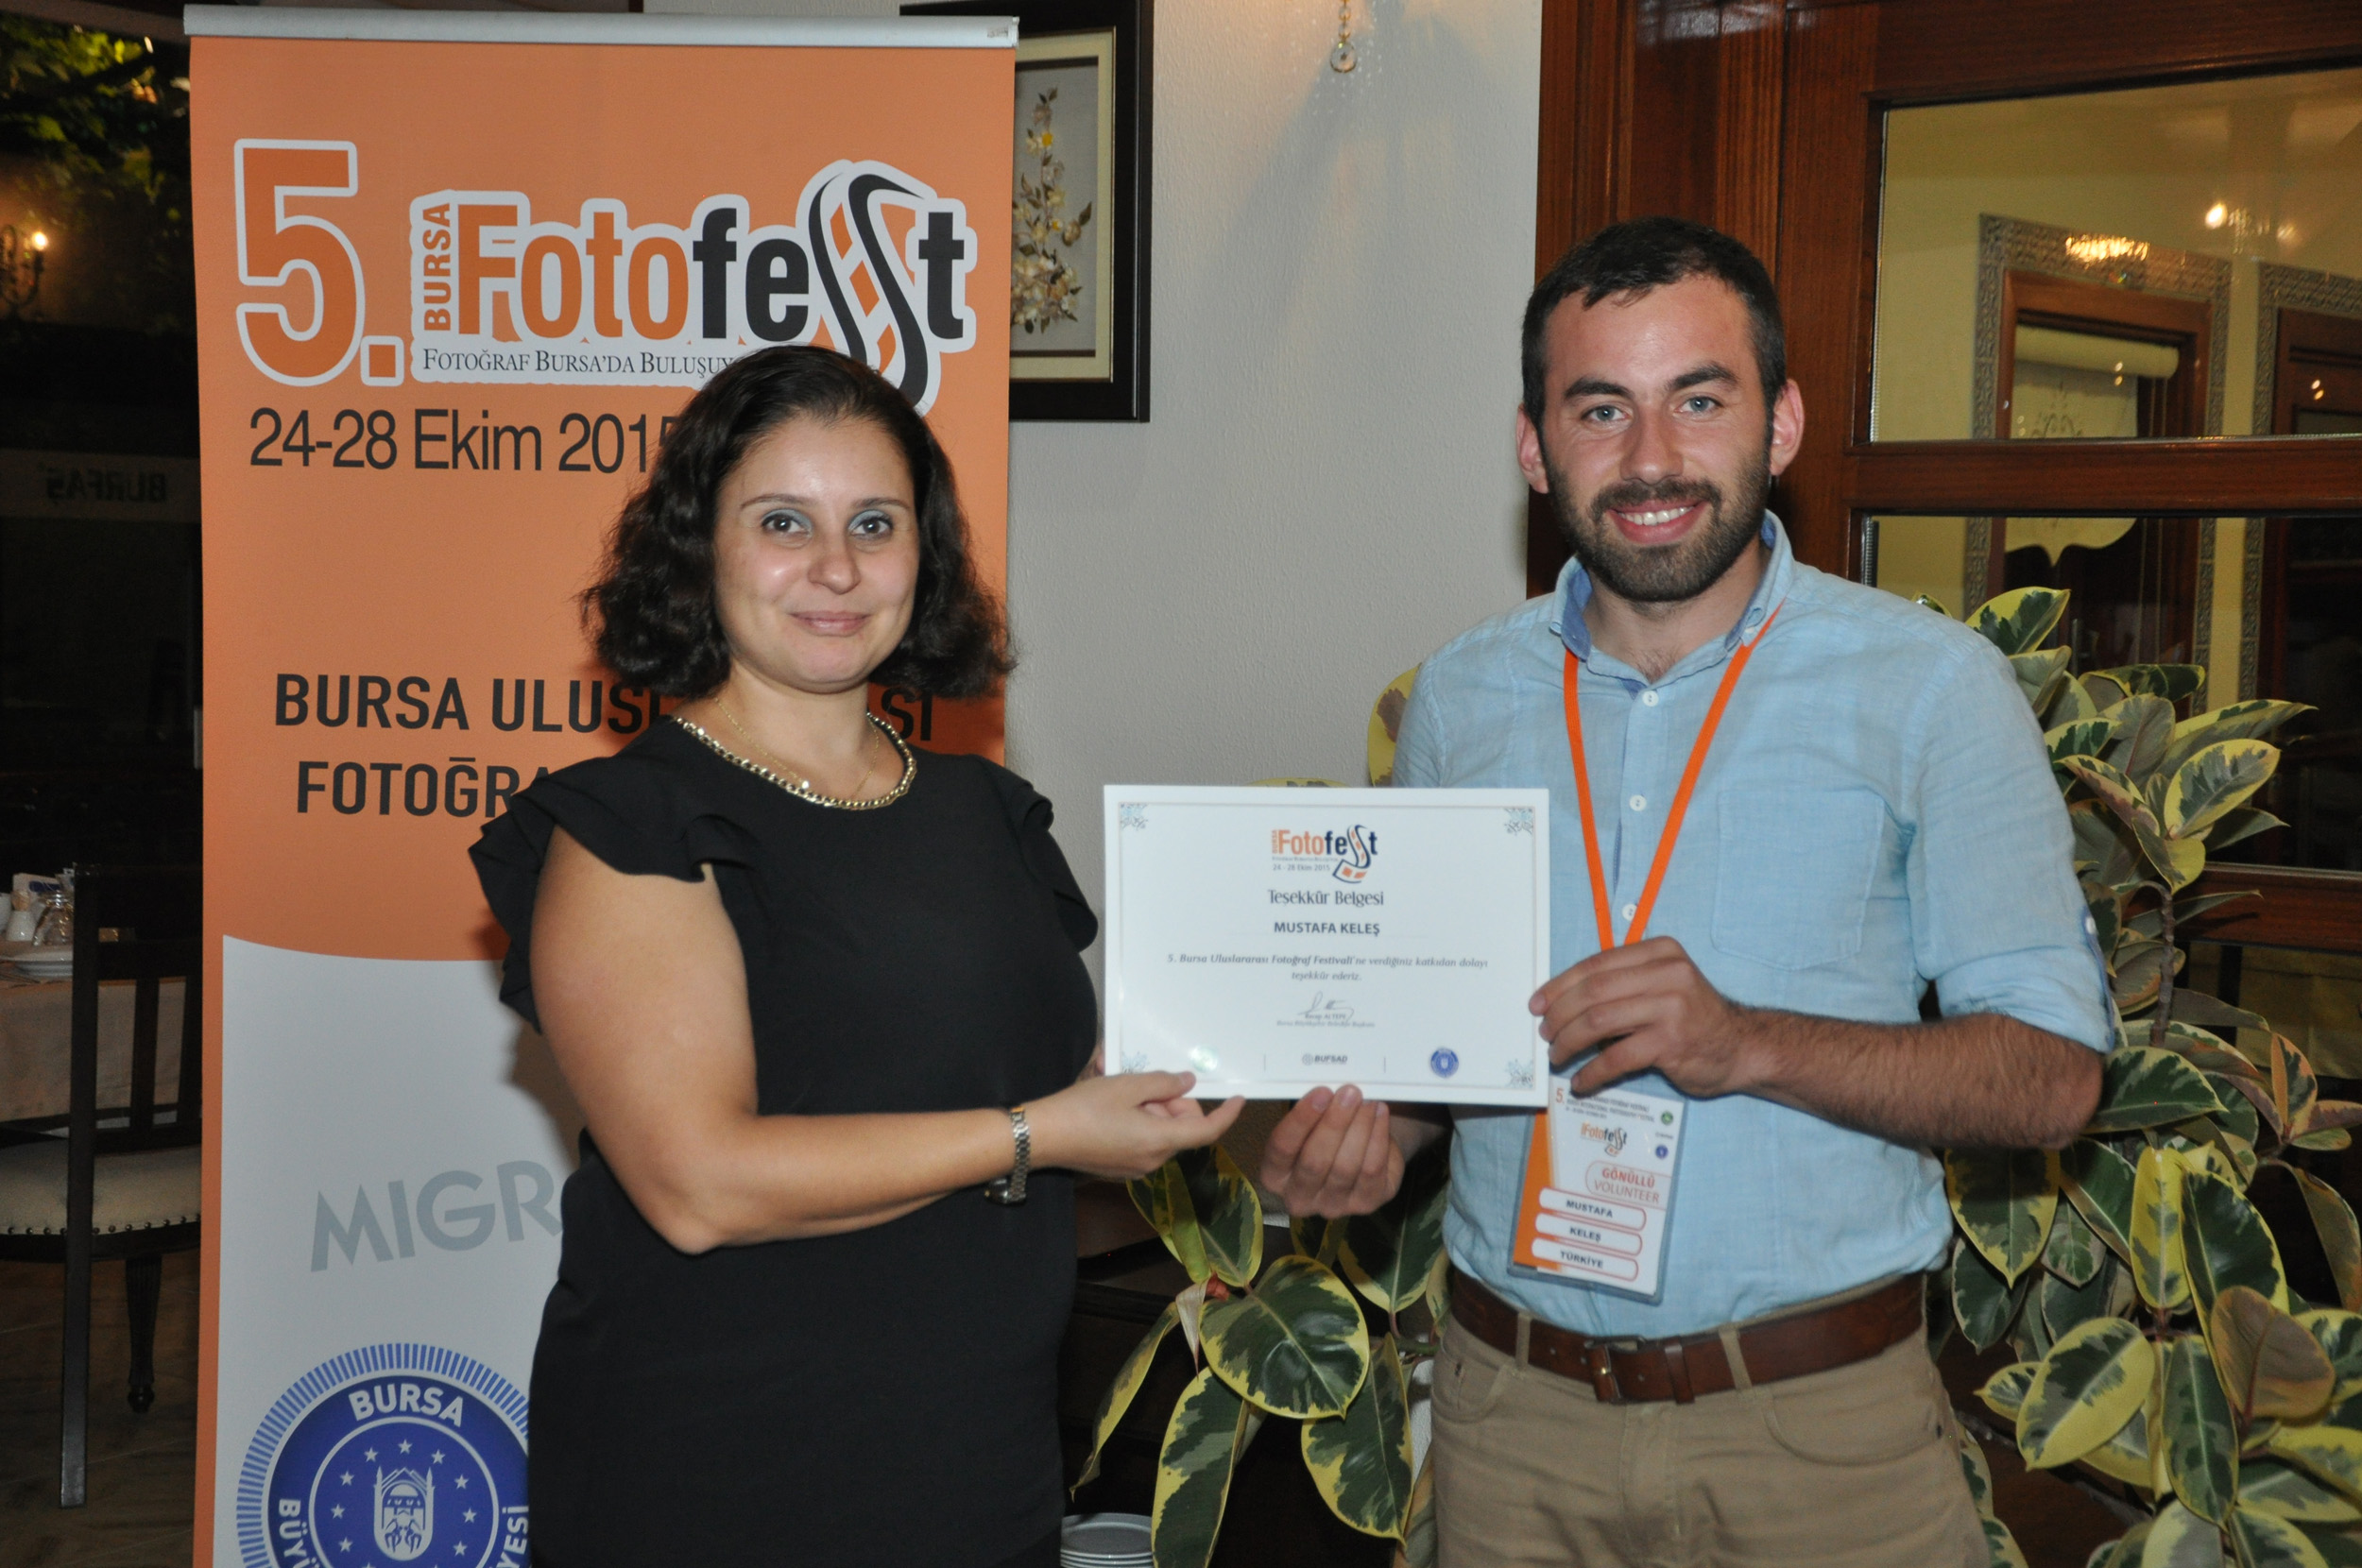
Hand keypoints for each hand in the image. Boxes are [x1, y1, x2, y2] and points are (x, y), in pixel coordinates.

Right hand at [1030, 1071, 1243, 1181]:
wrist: (1042, 1136)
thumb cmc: (1083, 1109)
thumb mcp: (1127, 1086)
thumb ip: (1163, 1083)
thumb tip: (1188, 1083)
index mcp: (1159, 1141)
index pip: (1206, 1131)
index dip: (1226, 1115)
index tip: (1238, 1099)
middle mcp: (1153, 1160)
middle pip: (1181, 1127)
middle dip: (1172, 1102)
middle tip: (1144, 1084)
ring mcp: (1136, 1167)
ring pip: (1162, 1132)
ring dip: (1153, 1109)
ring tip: (1124, 1091)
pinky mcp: (1121, 1166)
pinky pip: (1144, 1140)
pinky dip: (1140, 1121)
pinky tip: (1115, 1106)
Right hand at [1259, 1086, 1403, 1218]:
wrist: (1358, 1149)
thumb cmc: (1325, 1130)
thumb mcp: (1310, 1121)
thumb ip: (1311, 1110)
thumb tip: (1327, 1087)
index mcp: (1275, 1175)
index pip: (1282, 1149)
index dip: (1301, 1119)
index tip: (1321, 1092)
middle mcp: (1299, 1197)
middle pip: (1315, 1162)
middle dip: (1335, 1123)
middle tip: (1350, 1093)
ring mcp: (1333, 1206)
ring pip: (1346, 1166)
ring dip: (1360, 1127)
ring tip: (1368, 1100)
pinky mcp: (1366, 1203)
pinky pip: (1372, 1170)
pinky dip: (1378, 1138)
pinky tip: (1379, 1115)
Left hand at [1532, 936, 1762, 1096]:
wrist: (1741, 1046)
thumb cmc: (1692, 1017)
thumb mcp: (1662, 984)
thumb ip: (1623, 985)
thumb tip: (1563, 1003)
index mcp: (1659, 952)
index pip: (1596, 965)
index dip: (1560, 985)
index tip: (1538, 1004)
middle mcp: (1667, 973)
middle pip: (1593, 992)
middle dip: (1560, 1015)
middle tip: (1545, 1034)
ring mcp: (1671, 1007)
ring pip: (1598, 1022)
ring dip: (1569, 1043)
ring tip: (1559, 1056)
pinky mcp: (1671, 1043)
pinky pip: (1616, 1058)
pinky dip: (1592, 1072)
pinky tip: (1582, 1081)